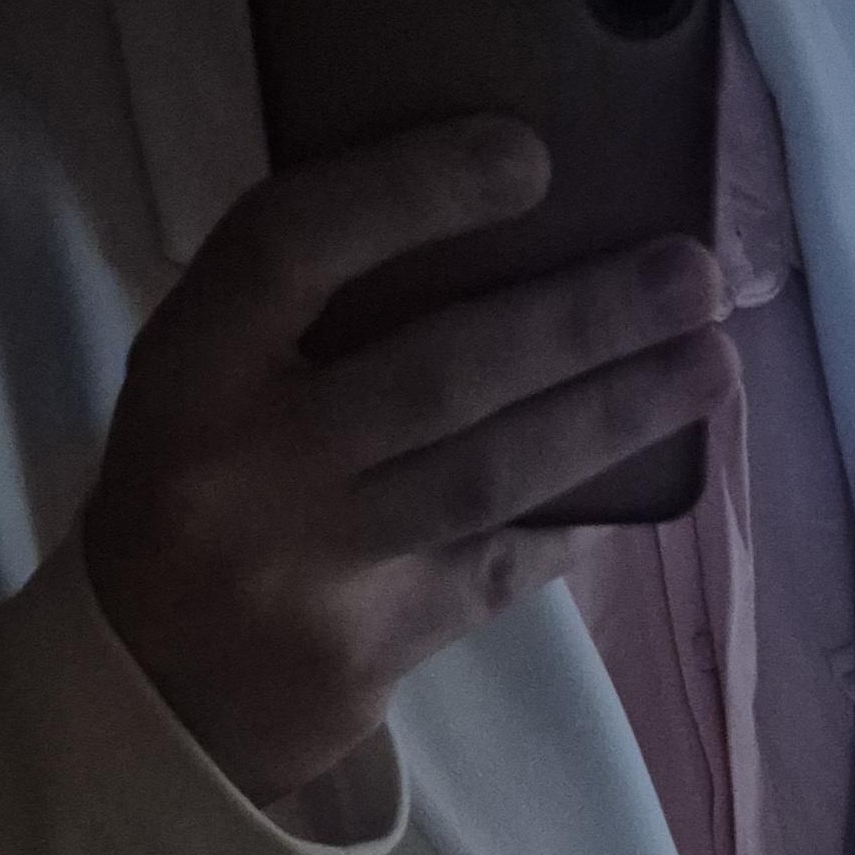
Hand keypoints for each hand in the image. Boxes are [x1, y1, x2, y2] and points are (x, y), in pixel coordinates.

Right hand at [78, 114, 734, 808]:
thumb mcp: (201, 383)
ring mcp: (309, 570)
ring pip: (489, 475)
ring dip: (615, 415)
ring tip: (710, 368)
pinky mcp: (366, 652)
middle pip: (438, 370)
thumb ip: (298, 312)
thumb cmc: (193, 494)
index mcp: (190, 370)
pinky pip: (499, 568)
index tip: (530, 157)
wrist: (144, 696)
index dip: (413, 190)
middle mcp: (246, 467)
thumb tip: (499, 230)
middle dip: (584, 318)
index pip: (295, 246)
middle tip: (693, 275)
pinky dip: (575, 518)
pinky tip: (644, 476)